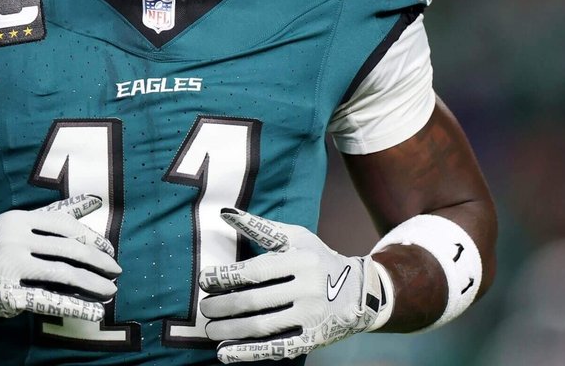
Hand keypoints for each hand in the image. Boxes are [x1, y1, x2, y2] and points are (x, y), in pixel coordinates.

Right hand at [0, 194, 120, 320]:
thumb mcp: (17, 223)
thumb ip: (54, 213)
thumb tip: (93, 201)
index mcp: (20, 219)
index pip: (66, 225)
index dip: (92, 237)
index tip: (109, 249)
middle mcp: (16, 240)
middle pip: (69, 249)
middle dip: (98, 261)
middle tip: (116, 270)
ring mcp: (11, 267)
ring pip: (63, 273)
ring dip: (92, 283)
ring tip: (111, 290)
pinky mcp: (9, 294)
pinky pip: (48, 300)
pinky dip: (75, 305)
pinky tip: (94, 311)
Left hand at [198, 208, 388, 362]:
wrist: (361, 291)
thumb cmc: (318, 259)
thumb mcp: (295, 237)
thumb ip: (260, 227)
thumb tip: (225, 212)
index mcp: (300, 260)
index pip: (254, 271)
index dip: (225, 278)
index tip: (204, 281)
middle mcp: (307, 289)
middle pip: (255, 301)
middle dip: (223, 306)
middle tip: (204, 308)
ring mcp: (311, 317)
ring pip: (262, 326)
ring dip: (230, 330)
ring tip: (210, 329)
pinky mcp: (312, 339)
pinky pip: (276, 348)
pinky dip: (248, 353)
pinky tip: (226, 353)